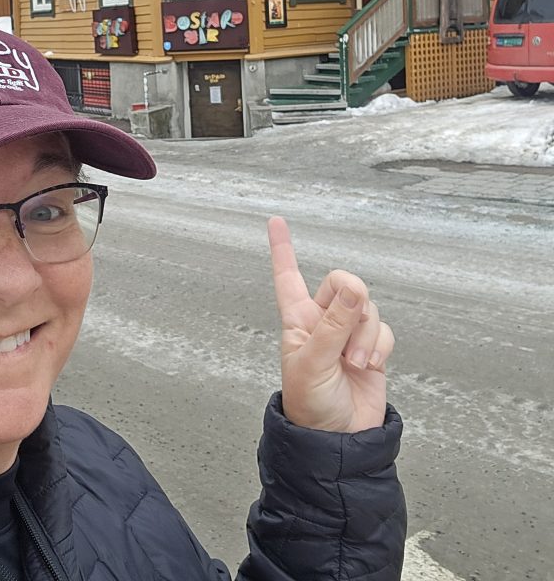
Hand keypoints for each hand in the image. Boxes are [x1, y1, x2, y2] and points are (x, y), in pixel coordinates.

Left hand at [268, 216, 394, 432]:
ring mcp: (348, 334)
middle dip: (351, 301)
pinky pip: (384, 330)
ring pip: (367, 309)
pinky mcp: (371, 348)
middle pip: (342, 284)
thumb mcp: (313, 363)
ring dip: (365, 336)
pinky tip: (368, 366)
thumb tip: (354, 289)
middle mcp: (322, 321)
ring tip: (353, 364)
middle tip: (351, 321)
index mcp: (297, 319)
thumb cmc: (310, 405)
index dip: (282, 248)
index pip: (287, 276)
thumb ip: (334, 325)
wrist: (338, 440)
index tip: (276, 220)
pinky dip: (379, 346)